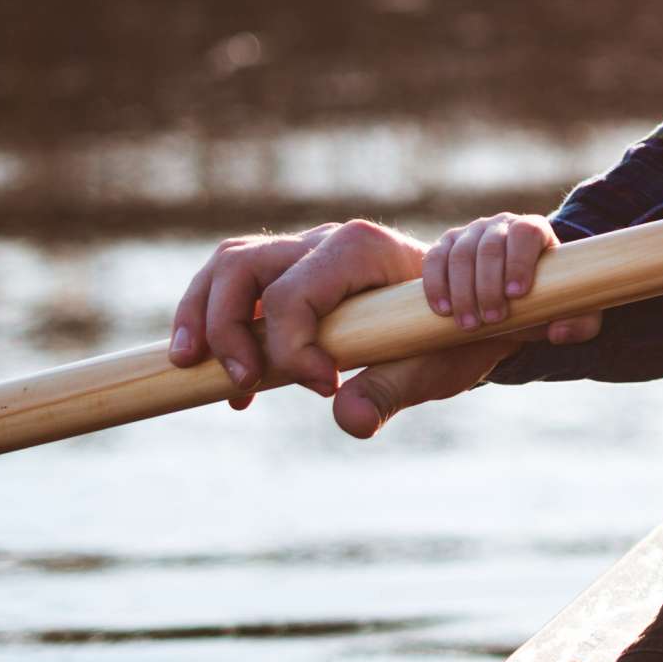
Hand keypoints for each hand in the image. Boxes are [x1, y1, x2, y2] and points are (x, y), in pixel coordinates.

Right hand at [166, 218, 540, 437]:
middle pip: (243, 264)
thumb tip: (351, 421)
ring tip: (193, 368)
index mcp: (363, 249)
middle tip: (240, 385)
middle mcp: (326, 240)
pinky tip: (228, 379)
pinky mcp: (291, 273)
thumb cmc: (451, 334)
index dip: (292, 347)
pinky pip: (235, 285)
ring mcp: (304, 251)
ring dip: (201, 315)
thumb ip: (391, 391)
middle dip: (226, 327)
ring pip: (229, 265)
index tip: (325, 387)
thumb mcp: (434, 367)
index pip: (293, 292)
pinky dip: (214, 323)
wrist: (469, 310)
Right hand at [424, 212, 603, 346]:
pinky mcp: (445, 247)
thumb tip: (560, 333)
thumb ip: (579, 323)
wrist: (515, 296)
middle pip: (490, 246)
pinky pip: (435, 259)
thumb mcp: (570, 311)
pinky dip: (436, 285)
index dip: (520, 260)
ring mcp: (470, 233)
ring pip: (461, 254)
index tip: (517, 294)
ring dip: (463, 291)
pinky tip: (442, 310)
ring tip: (469, 324)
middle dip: (489, 285)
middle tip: (492, 319)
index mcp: (533, 230)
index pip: (525, 233)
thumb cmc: (547, 299)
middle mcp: (500, 225)